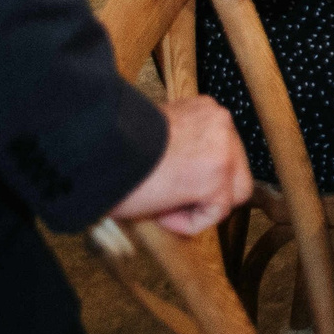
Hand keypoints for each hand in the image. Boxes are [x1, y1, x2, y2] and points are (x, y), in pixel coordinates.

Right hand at [110, 95, 250, 235]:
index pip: (222, 149)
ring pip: (234, 193)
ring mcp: (224, 150)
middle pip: (236, 170)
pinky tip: (160, 213)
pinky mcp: (216, 178)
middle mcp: (221, 123)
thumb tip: (190, 175)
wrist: (98, 152)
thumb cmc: (116, 150)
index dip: (198, 174)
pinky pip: (215, 213)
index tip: (168, 183)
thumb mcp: (156, 138)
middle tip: (170, 201)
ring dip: (200, 208)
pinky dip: (189, 223)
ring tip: (163, 206)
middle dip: (209, 192)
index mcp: (205, 110)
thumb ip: (182, 147)